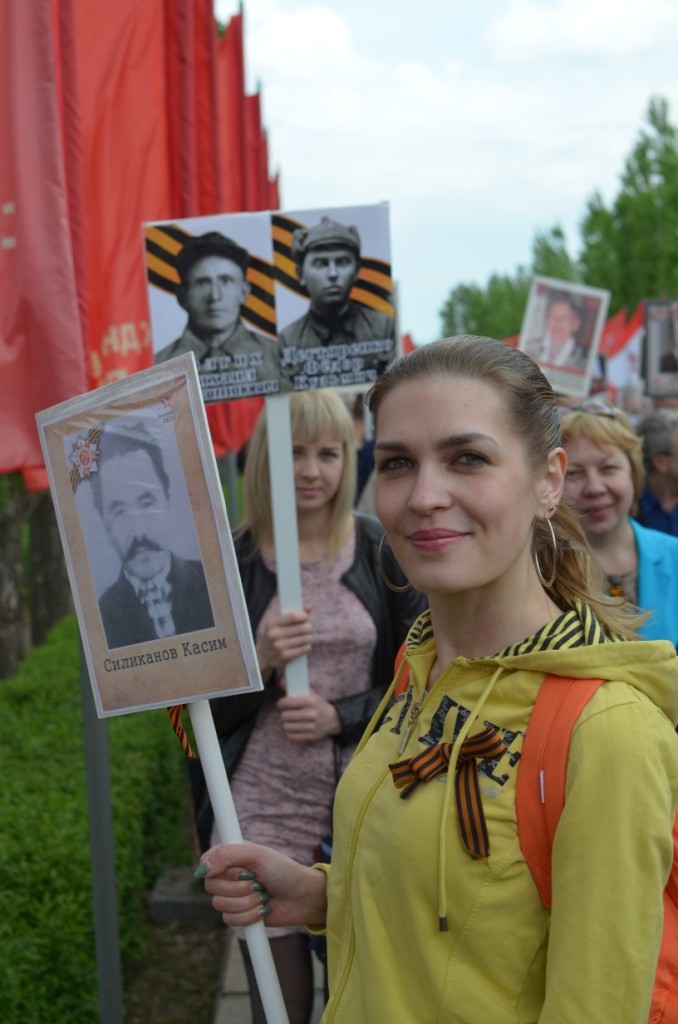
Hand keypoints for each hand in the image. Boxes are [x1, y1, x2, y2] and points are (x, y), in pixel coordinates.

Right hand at [196, 841, 327, 928]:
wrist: (301, 898)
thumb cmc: (283, 871)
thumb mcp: (257, 855)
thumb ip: (227, 855)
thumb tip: (202, 870)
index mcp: (231, 856)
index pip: (206, 862)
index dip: (218, 869)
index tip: (239, 869)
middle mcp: (229, 875)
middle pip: (211, 886)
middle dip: (238, 887)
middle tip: (257, 881)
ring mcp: (233, 896)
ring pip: (219, 905)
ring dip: (246, 902)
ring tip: (262, 894)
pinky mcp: (238, 914)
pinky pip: (229, 920)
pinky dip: (249, 916)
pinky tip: (262, 908)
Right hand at [256, 609, 311, 679]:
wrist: (262, 655)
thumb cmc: (274, 635)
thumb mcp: (279, 623)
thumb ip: (294, 614)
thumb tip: (309, 607)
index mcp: (272, 623)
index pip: (294, 616)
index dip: (303, 616)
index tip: (306, 618)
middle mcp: (274, 634)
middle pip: (302, 628)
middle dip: (309, 627)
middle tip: (309, 628)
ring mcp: (279, 647)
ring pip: (305, 639)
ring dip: (309, 637)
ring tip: (307, 637)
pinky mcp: (284, 657)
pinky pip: (304, 649)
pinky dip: (307, 646)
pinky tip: (305, 645)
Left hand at [277, 689, 340, 742]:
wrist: (332, 719)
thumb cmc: (317, 704)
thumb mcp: (309, 693)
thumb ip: (294, 687)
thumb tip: (281, 681)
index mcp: (310, 701)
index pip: (287, 703)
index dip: (281, 703)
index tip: (281, 704)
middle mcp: (311, 714)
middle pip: (285, 716)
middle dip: (284, 713)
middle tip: (286, 712)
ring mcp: (311, 727)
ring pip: (287, 726)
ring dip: (286, 723)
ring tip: (290, 720)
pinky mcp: (311, 736)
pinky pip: (291, 736)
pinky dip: (290, 732)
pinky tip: (294, 727)